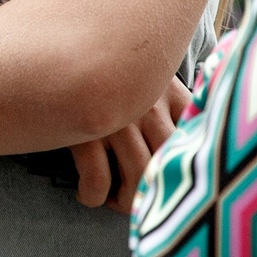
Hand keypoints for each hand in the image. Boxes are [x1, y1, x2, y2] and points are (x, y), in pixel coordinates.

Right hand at [65, 74, 192, 213]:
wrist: (59, 55)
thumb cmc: (106, 77)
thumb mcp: (146, 79)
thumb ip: (173, 106)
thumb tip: (188, 146)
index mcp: (170, 93)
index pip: (197, 136)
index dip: (189, 167)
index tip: (171, 181)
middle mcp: (148, 104)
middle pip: (170, 163)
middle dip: (156, 193)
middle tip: (138, 200)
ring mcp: (118, 119)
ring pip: (139, 176)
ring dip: (126, 201)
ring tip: (114, 200)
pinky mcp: (84, 131)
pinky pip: (98, 181)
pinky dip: (93, 197)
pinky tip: (86, 193)